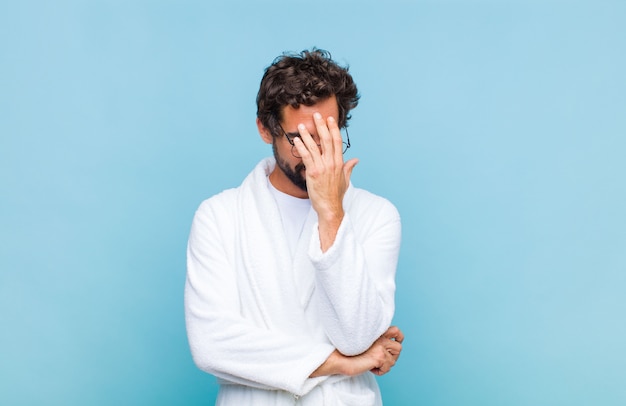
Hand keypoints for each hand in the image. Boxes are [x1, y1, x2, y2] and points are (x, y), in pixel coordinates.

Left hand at [292, 113, 357, 250]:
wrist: (330, 207)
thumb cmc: (336, 195)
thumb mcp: (345, 180)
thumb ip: (349, 168)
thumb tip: (356, 159)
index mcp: (340, 163)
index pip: (337, 142)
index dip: (333, 129)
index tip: (329, 119)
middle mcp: (332, 163)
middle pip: (327, 140)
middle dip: (321, 126)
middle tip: (316, 115)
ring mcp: (323, 167)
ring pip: (315, 146)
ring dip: (307, 134)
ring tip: (302, 125)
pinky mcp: (313, 173)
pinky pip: (306, 156)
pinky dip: (301, 147)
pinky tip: (296, 140)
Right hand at [310, 326, 403, 377]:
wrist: (338, 358)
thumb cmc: (347, 352)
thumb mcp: (364, 343)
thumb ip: (375, 342)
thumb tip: (387, 351)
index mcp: (376, 332)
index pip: (395, 330)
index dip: (399, 337)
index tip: (397, 342)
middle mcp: (380, 337)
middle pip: (398, 347)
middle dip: (393, 356)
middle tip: (383, 360)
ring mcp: (380, 347)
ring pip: (394, 360)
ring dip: (385, 365)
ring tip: (373, 364)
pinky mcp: (379, 357)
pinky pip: (387, 368)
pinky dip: (380, 371)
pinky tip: (371, 368)